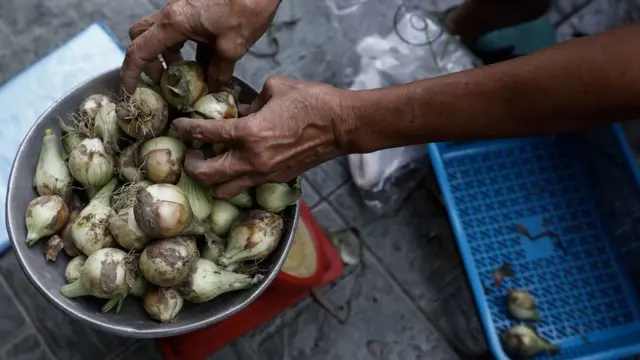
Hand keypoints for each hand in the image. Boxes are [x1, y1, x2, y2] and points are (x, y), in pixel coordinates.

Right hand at [121, 0, 279, 93]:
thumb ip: (218, 71)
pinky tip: (206, 62)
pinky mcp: (196, 10)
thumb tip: (213, 86)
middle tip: (165, 81)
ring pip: (162, 35)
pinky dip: (187, 48)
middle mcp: (172, 14)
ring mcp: (183, 10)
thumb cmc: (246, 8)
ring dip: (170, 56)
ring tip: (188, 76)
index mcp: (174, 23)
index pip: (139, 51)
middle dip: (149, 62)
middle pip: (143, 38)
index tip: (129, 91)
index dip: (130, 74)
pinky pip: (182, 31)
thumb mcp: (232, 47)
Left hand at [170, 76, 354, 197]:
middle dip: (192, 165)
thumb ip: (249, 102)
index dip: (187, 129)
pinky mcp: (278, 179)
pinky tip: (237, 165)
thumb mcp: (274, 89)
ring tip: (210, 165)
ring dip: (212, 180)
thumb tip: (237, 110)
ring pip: (225, 190)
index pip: (206, 135)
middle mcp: (253, 160)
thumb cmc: (312, 101)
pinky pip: (247, 186)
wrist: (342, 125)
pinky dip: (235, 180)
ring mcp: (266, 174)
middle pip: (208, 175)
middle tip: (189, 154)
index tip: (178, 126)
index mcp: (250, 133)